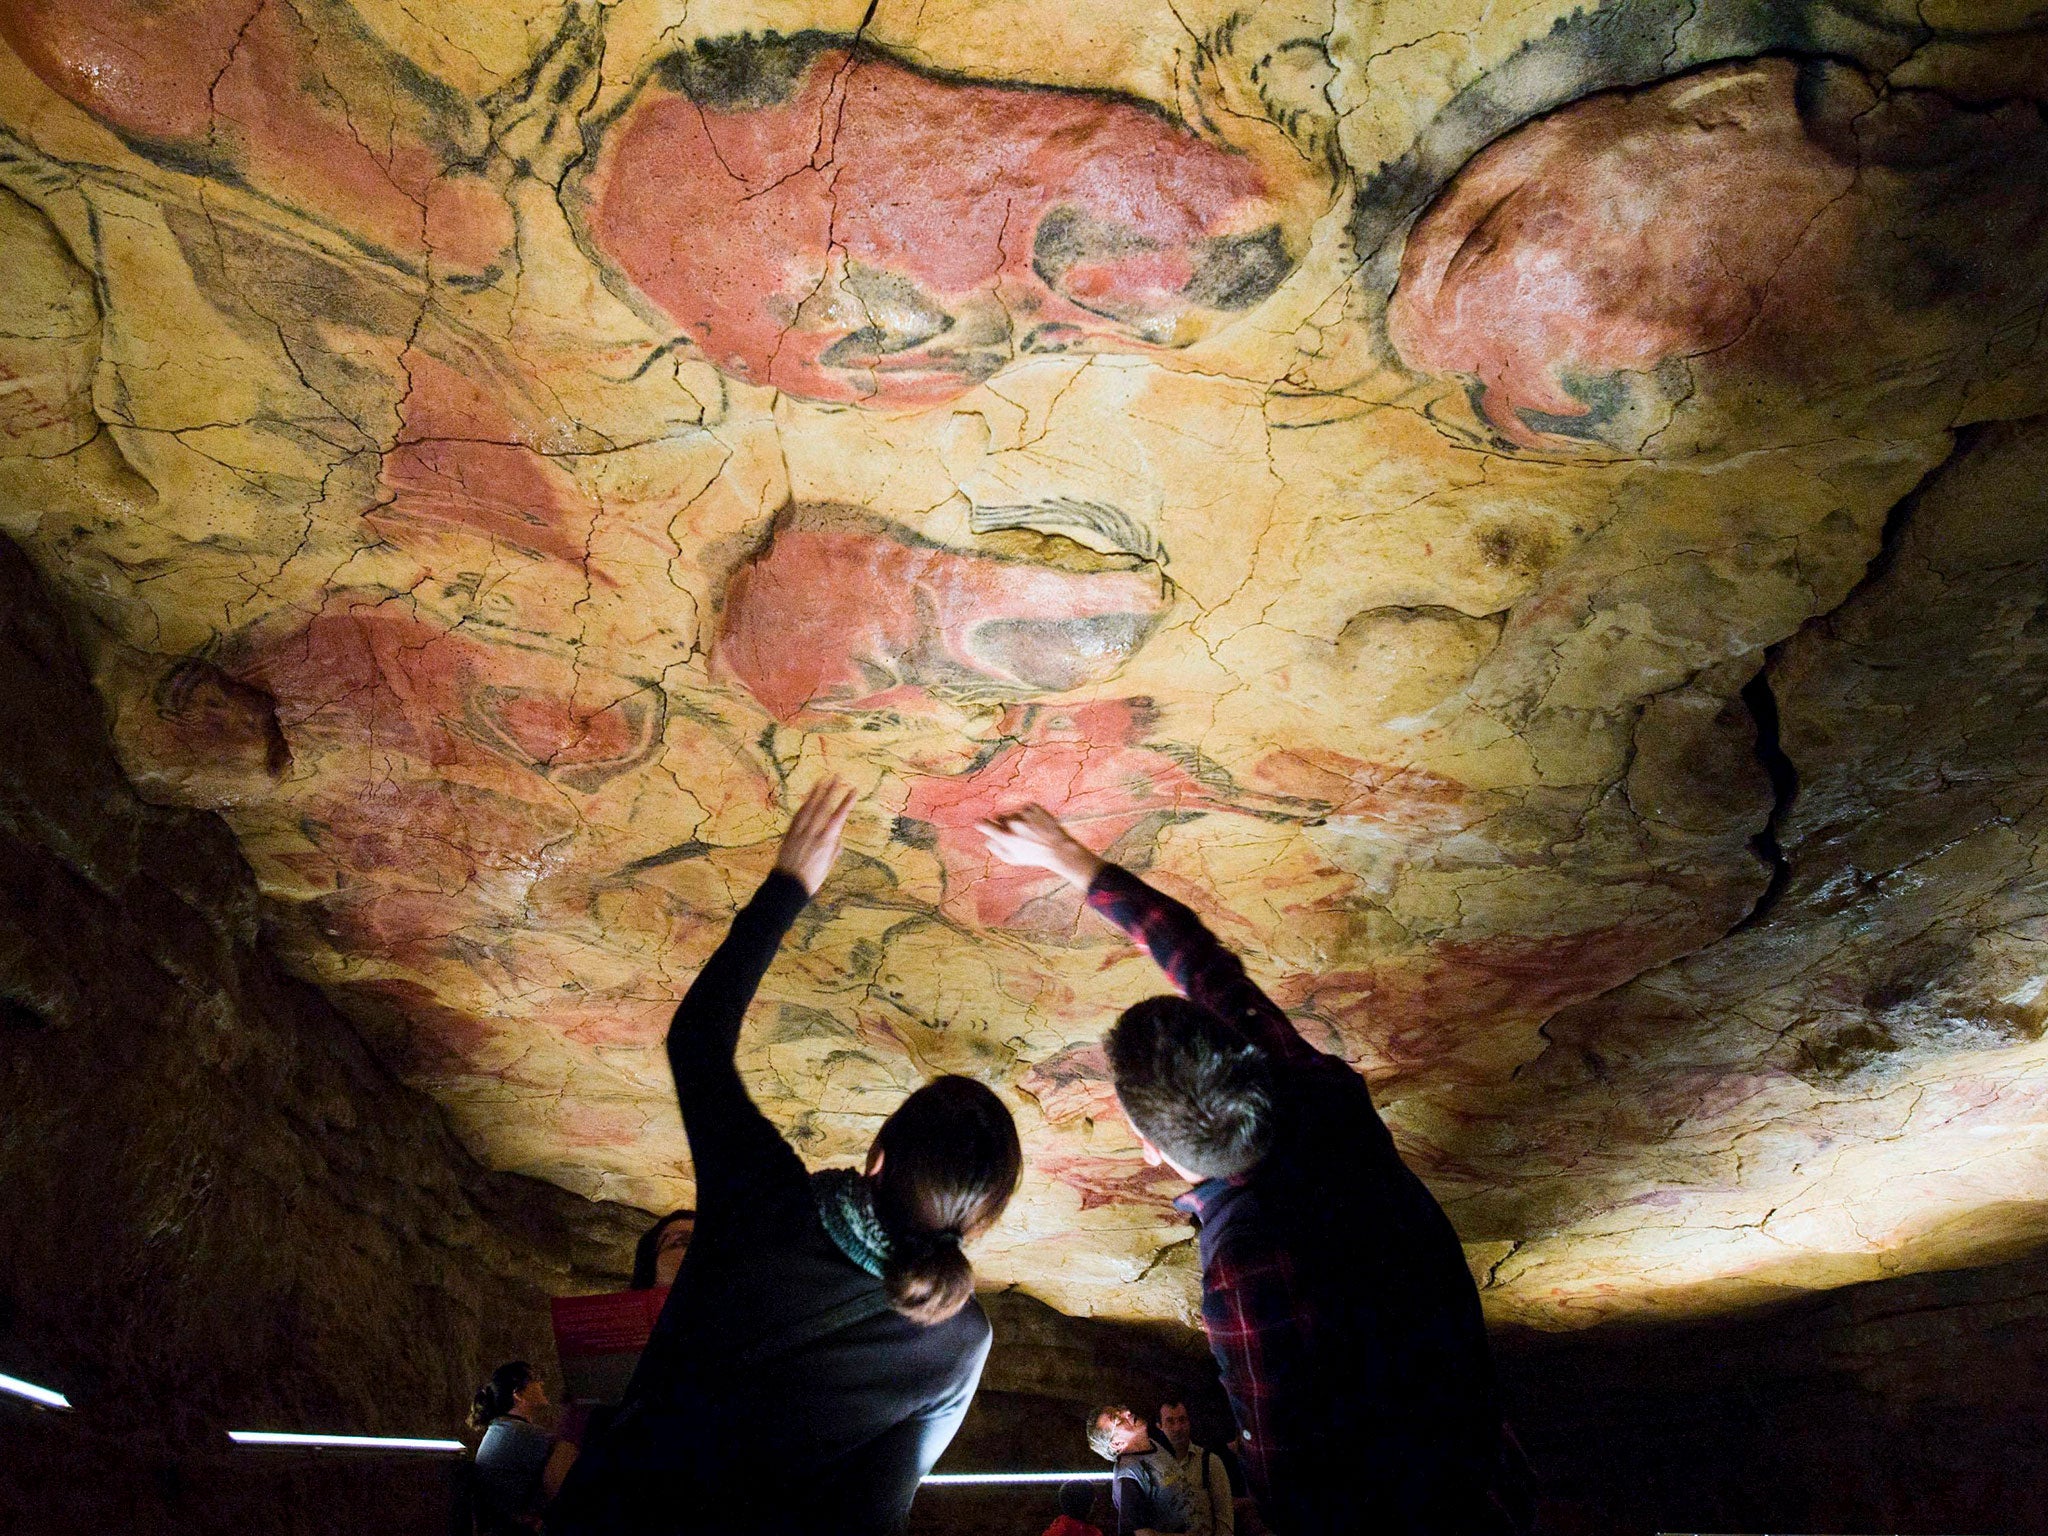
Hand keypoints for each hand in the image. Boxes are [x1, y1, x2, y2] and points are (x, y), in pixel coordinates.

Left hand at [773, 777, 855, 894]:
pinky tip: (807, 799)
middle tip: (837, 777)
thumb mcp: (827, 866)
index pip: (839, 816)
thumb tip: (838, 839)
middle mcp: (813, 833)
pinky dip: (804, 805)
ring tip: (822, 780)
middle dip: (831, 790)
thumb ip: (833, 850)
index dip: (847, 802)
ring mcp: (800, 832)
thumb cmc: (811, 880)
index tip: (854, 790)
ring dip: (816, 793)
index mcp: (826, 841)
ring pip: (809, 808)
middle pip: (823, 807)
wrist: (788, 886)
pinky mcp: (789, 834)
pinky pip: (798, 816)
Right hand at [975, 804, 1104, 890]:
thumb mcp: (1013, 859)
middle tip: (1017, 833)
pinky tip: (1037, 824)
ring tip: (1031, 832)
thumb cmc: (1034, 856)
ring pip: (1014, 813)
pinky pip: (1025, 808)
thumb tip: (987, 839)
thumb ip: (996, 849)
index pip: (986, 825)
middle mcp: (1013, 823)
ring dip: (1019, 819)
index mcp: (1006, 837)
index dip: (981, 823)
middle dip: (1004, 822)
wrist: (1058, 849)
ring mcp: (1023, 814)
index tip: (978, 822)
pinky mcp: (1033, 806)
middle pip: (999, 817)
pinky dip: (1029, 814)